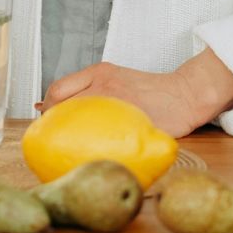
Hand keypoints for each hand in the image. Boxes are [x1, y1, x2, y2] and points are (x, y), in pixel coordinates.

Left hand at [38, 51, 232, 138]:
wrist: (184, 95)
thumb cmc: (151, 92)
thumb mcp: (118, 79)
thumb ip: (92, 89)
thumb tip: (53, 108)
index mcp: (100, 73)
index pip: (58, 88)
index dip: (48, 108)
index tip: (49, 122)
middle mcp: (104, 85)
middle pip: (62, 106)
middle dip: (53, 126)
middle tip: (55, 141)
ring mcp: (117, 104)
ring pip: (80, 123)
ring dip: (69, 140)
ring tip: (68, 152)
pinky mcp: (132, 125)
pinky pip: (105, 143)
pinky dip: (92, 152)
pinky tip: (92, 160)